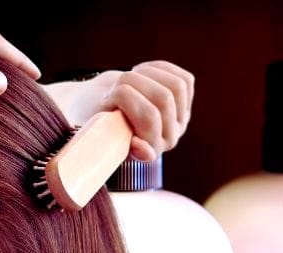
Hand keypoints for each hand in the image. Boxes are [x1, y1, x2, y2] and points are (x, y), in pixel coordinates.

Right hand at [43, 61, 193, 160]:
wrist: (104, 111)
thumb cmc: (96, 123)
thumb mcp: (98, 132)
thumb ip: (117, 142)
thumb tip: (147, 152)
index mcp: (148, 151)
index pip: (149, 116)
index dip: (124, 98)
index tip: (105, 101)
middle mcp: (169, 139)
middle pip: (163, 97)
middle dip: (133, 82)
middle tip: (113, 87)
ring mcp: (180, 120)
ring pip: (175, 85)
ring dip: (146, 74)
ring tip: (127, 78)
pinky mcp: (186, 102)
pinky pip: (184, 78)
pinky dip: (159, 69)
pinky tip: (141, 73)